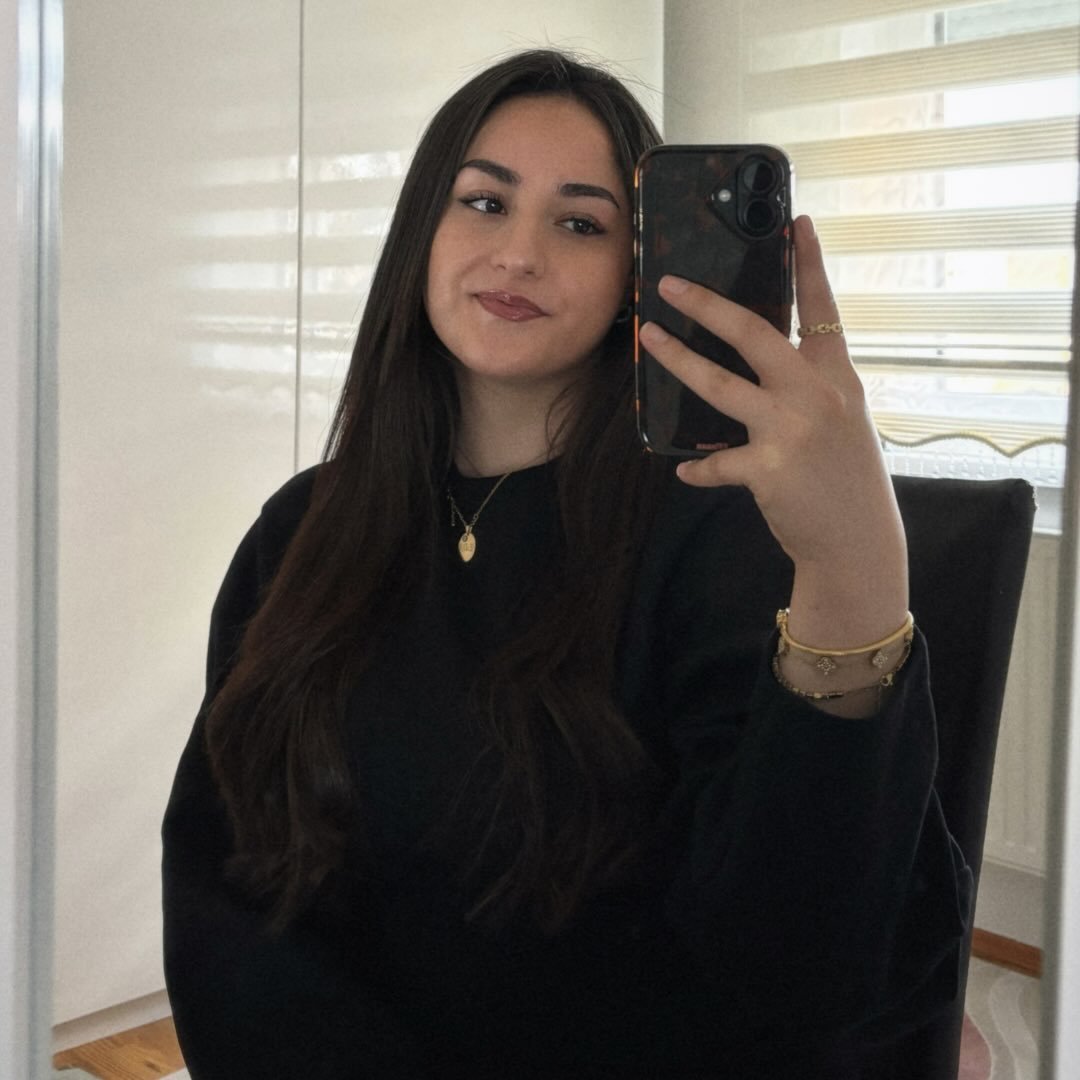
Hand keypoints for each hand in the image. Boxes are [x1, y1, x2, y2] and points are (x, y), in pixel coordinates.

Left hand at [638, 215, 907, 649]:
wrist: (858, 541)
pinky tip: (685, 471)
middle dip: (708, 305)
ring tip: (649, 340)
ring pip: (720, 384)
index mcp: (838, 377)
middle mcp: (816, 394)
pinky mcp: (766, 467)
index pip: (822, 309)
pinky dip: (699, 469)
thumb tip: (764, 371)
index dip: (809, 264)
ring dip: (678, 361)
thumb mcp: (843, 422)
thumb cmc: (848, 479)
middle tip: (672, 285)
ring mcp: (790, 428)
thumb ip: (810, 389)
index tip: (795, 222)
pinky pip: (716, 463)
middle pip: (754, 333)